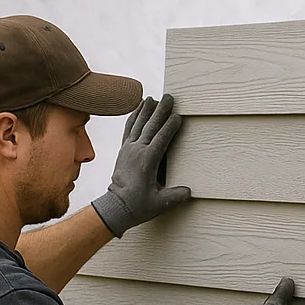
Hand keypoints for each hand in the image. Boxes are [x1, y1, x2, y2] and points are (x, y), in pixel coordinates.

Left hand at [91, 94, 191, 237]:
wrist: (115, 208)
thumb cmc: (138, 206)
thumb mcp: (161, 204)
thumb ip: (176, 196)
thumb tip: (189, 191)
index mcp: (147, 161)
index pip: (162, 138)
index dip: (171, 126)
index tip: (178, 115)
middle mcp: (136, 151)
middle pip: (151, 126)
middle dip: (161, 110)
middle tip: (169, 97)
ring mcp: (128, 149)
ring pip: (138, 124)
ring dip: (146, 110)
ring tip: (152, 98)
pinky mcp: (123, 151)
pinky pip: (128, 129)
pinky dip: (133, 117)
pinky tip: (138, 109)